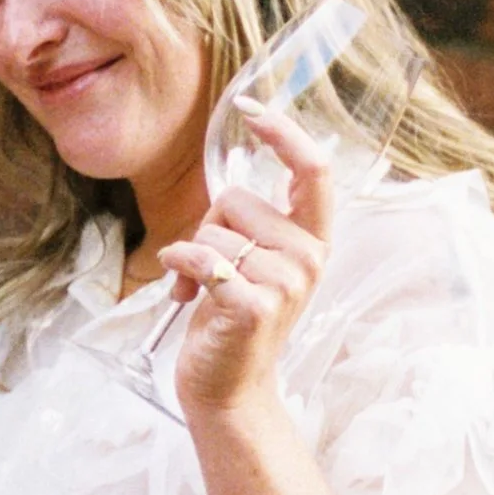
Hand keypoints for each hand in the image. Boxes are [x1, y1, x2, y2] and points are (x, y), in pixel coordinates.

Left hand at [162, 100, 331, 422]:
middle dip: (206, 223)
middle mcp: (308, 256)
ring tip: (201, 291)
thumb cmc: (231, 317)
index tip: (251, 107)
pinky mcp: (255, 305)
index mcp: (311, 239)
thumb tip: (225, 183)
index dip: (284, 132)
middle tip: (210, 268)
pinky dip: (179, 267)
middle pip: (237, 196)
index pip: (313, 170)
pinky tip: (182, 291)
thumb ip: (248, 221)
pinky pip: (201, 257)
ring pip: (212, 229)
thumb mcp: (251, 260)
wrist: (226, 387)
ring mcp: (286, 282)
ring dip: (191, 256)